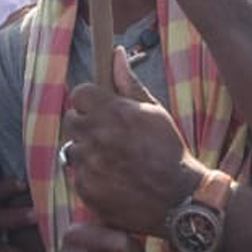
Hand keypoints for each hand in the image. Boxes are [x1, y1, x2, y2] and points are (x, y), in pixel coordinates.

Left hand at [65, 48, 199, 235]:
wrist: (180, 199)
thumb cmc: (169, 151)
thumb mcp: (154, 111)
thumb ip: (129, 83)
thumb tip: (116, 53)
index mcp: (112, 112)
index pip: (79, 93)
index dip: (90, 101)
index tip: (100, 109)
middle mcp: (96, 135)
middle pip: (72, 120)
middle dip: (86, 126)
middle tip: (109, 137)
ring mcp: (88, 163)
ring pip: (73, 149)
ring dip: (87, 153)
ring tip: (114, 162)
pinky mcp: (85, 188)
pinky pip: (78, 175)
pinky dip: (91, 177)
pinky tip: (113, 180)